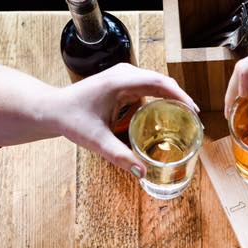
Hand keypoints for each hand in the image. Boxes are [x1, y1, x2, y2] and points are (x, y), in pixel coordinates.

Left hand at [51, 63, 197, 175]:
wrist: (53, 109)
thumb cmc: (71, 120)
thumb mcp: (97, 141)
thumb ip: (120, 157)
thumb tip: (143, 173)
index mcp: (119, 82)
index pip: (159, 82)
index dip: (180, 95)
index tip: (194, 111)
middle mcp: (122, 73)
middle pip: (161, 80)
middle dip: (180, 97)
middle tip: (194, 119)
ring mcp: (122, 75)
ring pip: (156, 81)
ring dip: (172, 96)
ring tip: (185, 116)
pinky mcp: (120, 81)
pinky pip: (147, 85)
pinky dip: (161, 96)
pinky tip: (166, 112)